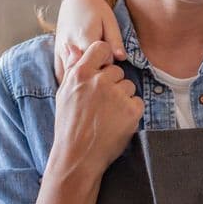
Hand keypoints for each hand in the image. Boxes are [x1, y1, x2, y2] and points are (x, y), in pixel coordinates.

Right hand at [50, 41, 143, 181]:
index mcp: (81, 75)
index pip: (101, 48)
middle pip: (118, 70)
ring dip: (123, 98)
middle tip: (101, 104)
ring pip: (129, 86)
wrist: (78, 156)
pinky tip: (118, 121)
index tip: (102, 70)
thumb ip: (71, 68)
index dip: (105, 57)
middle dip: (113, 84)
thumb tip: (73, 47)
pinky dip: (131, 111)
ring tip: (108, 115)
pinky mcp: (132, 110)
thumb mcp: (64, 94)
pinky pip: (138, 101)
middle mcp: (99, 82)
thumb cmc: (69, 125)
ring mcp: (117, 96)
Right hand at [54, 0, 125, 83]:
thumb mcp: (110, 21)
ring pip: (71, 76)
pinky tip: (78, 89)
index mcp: (86, 38)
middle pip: (86, 72)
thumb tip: (122, 58)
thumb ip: (115, 40)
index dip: (111, 69)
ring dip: (81, 84)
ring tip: (92, 88)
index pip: (102, 63)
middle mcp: (71, 46)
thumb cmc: (97, 10)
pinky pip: (61, 75)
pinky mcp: (56, 54)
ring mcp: (61, 51)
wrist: (75, 0)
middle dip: (96, 79)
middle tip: (105, 83)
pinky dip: (69, 83)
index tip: (116, 72)